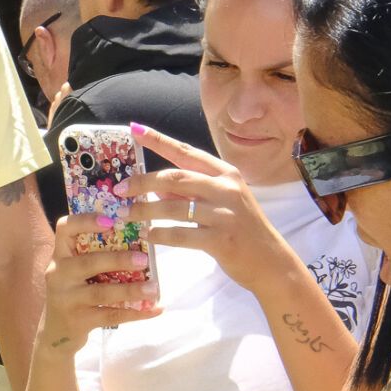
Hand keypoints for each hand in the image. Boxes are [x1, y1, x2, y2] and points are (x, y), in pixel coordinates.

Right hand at [41, 213, 161, 344]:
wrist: (55, 333)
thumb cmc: (73, 293)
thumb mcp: (74, 271)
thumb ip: (94, 254)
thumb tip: (139, 239)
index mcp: (60, 256)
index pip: (64, 228)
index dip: (86, 221)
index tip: (111, 221)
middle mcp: (58, 275)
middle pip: (88, 262)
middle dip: (118, 260)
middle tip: (144, 259)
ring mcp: (67, 299)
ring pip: (101, 292)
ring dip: (131, 290)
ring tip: (154, 288)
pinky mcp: (78, 321)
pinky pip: (111, 316)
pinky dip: (136, 313)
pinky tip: (155, 310)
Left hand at [121, 125, 291, 294]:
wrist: (271, 261)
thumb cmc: (242, 229)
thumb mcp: (221, 201)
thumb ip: (191, 191)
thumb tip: (154, 185)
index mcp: (226, 174)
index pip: (186, 152)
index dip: (158, 140)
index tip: (134, 129)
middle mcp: (226, 189)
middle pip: (174, 177)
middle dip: (142, 182)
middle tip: (119, 189)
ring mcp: (224, 214)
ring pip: (173, 207)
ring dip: (144, 211)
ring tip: (126, 216)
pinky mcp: (220, 239)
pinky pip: (180, 234)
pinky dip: (159, 234)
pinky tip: (147, 235)